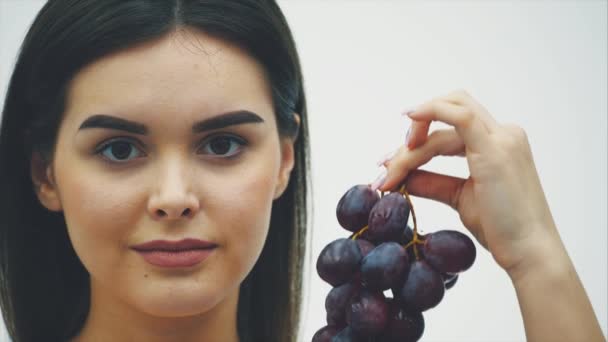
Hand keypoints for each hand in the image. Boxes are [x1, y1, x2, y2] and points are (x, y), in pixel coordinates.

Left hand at [376, 89, 559, 275]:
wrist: (528, 252)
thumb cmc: (501, 228)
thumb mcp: (460, 198)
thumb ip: (432, 182)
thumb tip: (401, 176)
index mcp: (500, 142)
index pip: (452, 124)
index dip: (420, 136)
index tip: (391, 162)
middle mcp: (504, 134)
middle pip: (448, 113)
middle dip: (413, 133)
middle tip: (386, 165)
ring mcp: (502, 139)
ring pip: (446, 118)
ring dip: (412, 142)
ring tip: (388, 170)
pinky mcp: (494, 150)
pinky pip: (460, 116)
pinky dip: (431, 111)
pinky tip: (409, 117)